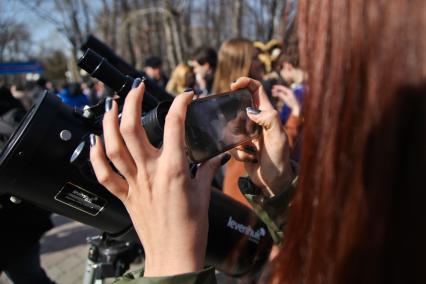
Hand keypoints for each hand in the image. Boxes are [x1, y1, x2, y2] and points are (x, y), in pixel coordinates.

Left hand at [90, 80, 223, 275]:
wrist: (174, 256)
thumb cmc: (191, 229)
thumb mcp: (204, 193)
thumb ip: (207, 169)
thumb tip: (216, 156)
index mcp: (174, 169)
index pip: (174, 125)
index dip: (180, 104)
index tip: (186, 96)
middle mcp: (149, 172)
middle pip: (132, 128)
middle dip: (132, 101)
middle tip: (137, 87)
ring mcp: (133, 183)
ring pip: (112, 146)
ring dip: (108, 122)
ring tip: (111, 105)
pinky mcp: (124, 195)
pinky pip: (102, 173)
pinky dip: (95, 155)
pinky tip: (95, 141)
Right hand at [229, 77, 293, 196]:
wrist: (275, 183)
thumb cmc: (279, 159)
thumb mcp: (278, 137)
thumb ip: (268, 119)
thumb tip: (249, 110)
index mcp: (268, 114)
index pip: (256, 90)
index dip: (246, 83)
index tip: (233, 85)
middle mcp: (258, 121)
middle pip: (240, 108)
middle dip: (236, 118)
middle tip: (241, 131)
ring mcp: (250, 134)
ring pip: (233, 127)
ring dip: (237, 140)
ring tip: (251, 150)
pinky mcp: (243, 147)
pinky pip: (232, 144)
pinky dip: (238, 152)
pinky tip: (250, 159)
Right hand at [272, 84, 300, 116]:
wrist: (295, 107)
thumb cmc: (291, 103)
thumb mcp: (285, 99)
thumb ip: (281, 95)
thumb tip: (277, 92)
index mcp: (289, 91)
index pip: (282, 87)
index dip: (277, 87)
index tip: (273, 86)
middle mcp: (289, 91)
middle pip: (282, 89)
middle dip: (277, 89)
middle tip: (272, 90)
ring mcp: (289, 94)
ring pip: (282, 92)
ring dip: (277, 92)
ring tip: (273, 93)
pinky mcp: (288, 97)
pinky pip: (282, 94)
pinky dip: (279, 94)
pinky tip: (276, 95)